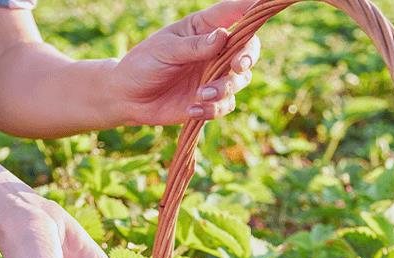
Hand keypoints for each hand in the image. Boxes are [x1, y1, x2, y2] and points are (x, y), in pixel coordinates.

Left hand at [110, 0, 261, 125]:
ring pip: (240, 80)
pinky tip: (192, 110)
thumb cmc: (144, 64)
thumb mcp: (165, 50)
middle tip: (236, 66)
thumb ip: (194, 46)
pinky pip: (225, 105)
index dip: (252, 7)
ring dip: (224, 88)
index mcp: (204, 28)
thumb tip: (223, 36)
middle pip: (248, 48)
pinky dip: (212, 109)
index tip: (265, 2)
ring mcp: (214, 76)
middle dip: (247, 57)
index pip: (234, 12)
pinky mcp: (210, 100)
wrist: (128, 97)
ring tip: (201, 95)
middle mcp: (215, 51)